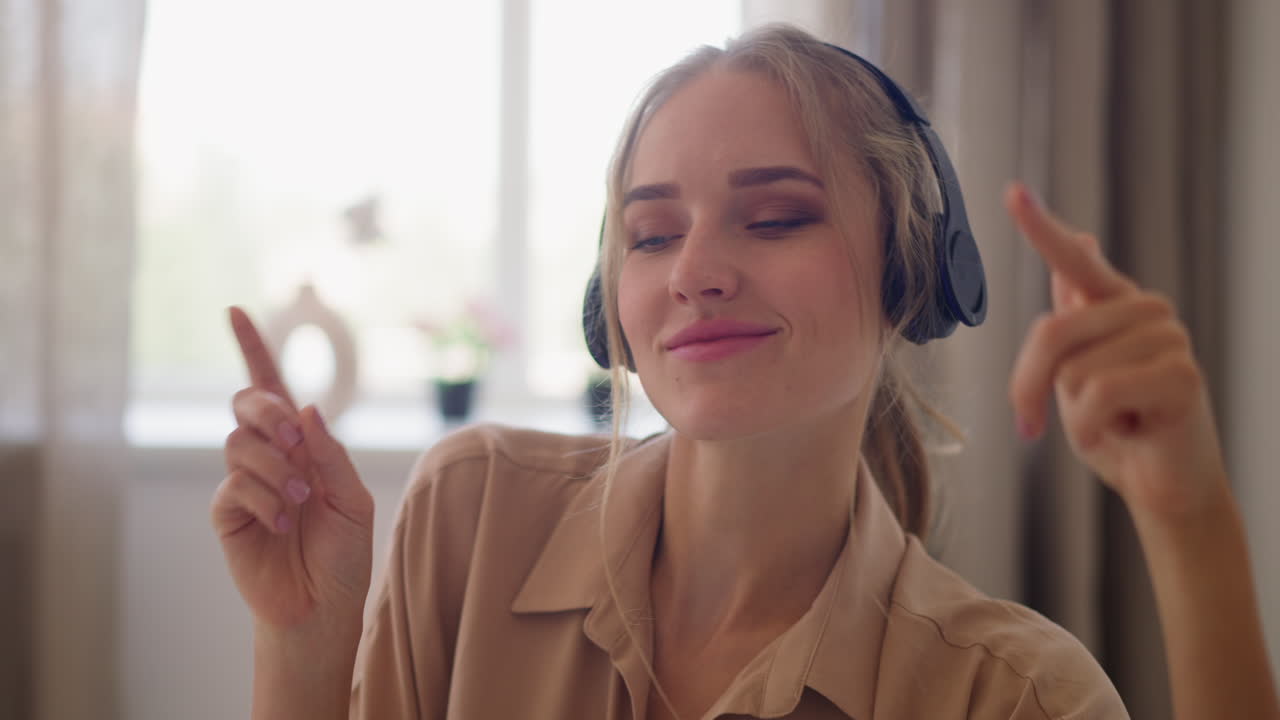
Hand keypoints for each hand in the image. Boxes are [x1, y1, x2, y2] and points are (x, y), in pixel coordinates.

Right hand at [211, 307, 374, 633]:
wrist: (323, 606)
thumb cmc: (344, 554)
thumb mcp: (352, 499)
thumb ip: (329, 454)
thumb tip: (304, 407)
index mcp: (303, 444)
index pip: (273, 386)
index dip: (253, 347)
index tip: (234, 311)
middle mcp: (271, 455)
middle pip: (249, 402)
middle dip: (270, 412)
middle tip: (295, 442)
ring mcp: (246, 481)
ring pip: (238, 442)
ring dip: (274, 468)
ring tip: (298, 503)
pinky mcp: (228, 513)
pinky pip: (233, 485)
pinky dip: (262, 499)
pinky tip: (281, 525)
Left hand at [1006, 184, 1228, 519]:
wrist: (1158, 485)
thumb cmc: (1115, 429)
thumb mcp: (1075, 374)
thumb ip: (1074, 315)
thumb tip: (1083, 239)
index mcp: (1115, 306)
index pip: (1074, 261)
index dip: (1040, 227)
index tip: (1011, 193)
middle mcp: (1145, 311)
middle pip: (1052, 333)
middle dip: (1032, 388)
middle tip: (1035, 422)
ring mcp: (1169, 339)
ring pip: (1074, 372)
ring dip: (1075, 414)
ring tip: (1113, 423)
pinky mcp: (1182, 375)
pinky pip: (1099, 396)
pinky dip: (1092, 427)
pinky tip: (1125, 432)